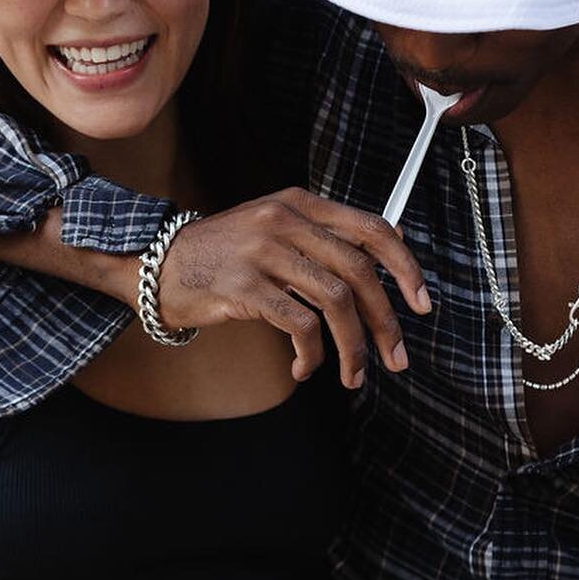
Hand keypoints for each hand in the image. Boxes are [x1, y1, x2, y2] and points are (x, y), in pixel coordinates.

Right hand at [156, 188, 432, 388]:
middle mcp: (285, 220)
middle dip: (385, 321)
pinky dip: (312, 354)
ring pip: (335, 302)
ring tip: (353, 375)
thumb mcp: (275, 228)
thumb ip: (325, 236)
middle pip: (359, 272)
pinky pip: (299, 325)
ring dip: (352, 347)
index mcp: (300, 204)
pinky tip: (305, 369)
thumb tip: (389, 245)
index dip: (405, 268)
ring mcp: (264, 251)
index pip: (371, 230)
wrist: (156, 263)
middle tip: (395, 357)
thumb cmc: (223, 254)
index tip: (422, 304)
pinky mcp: (244, 286)